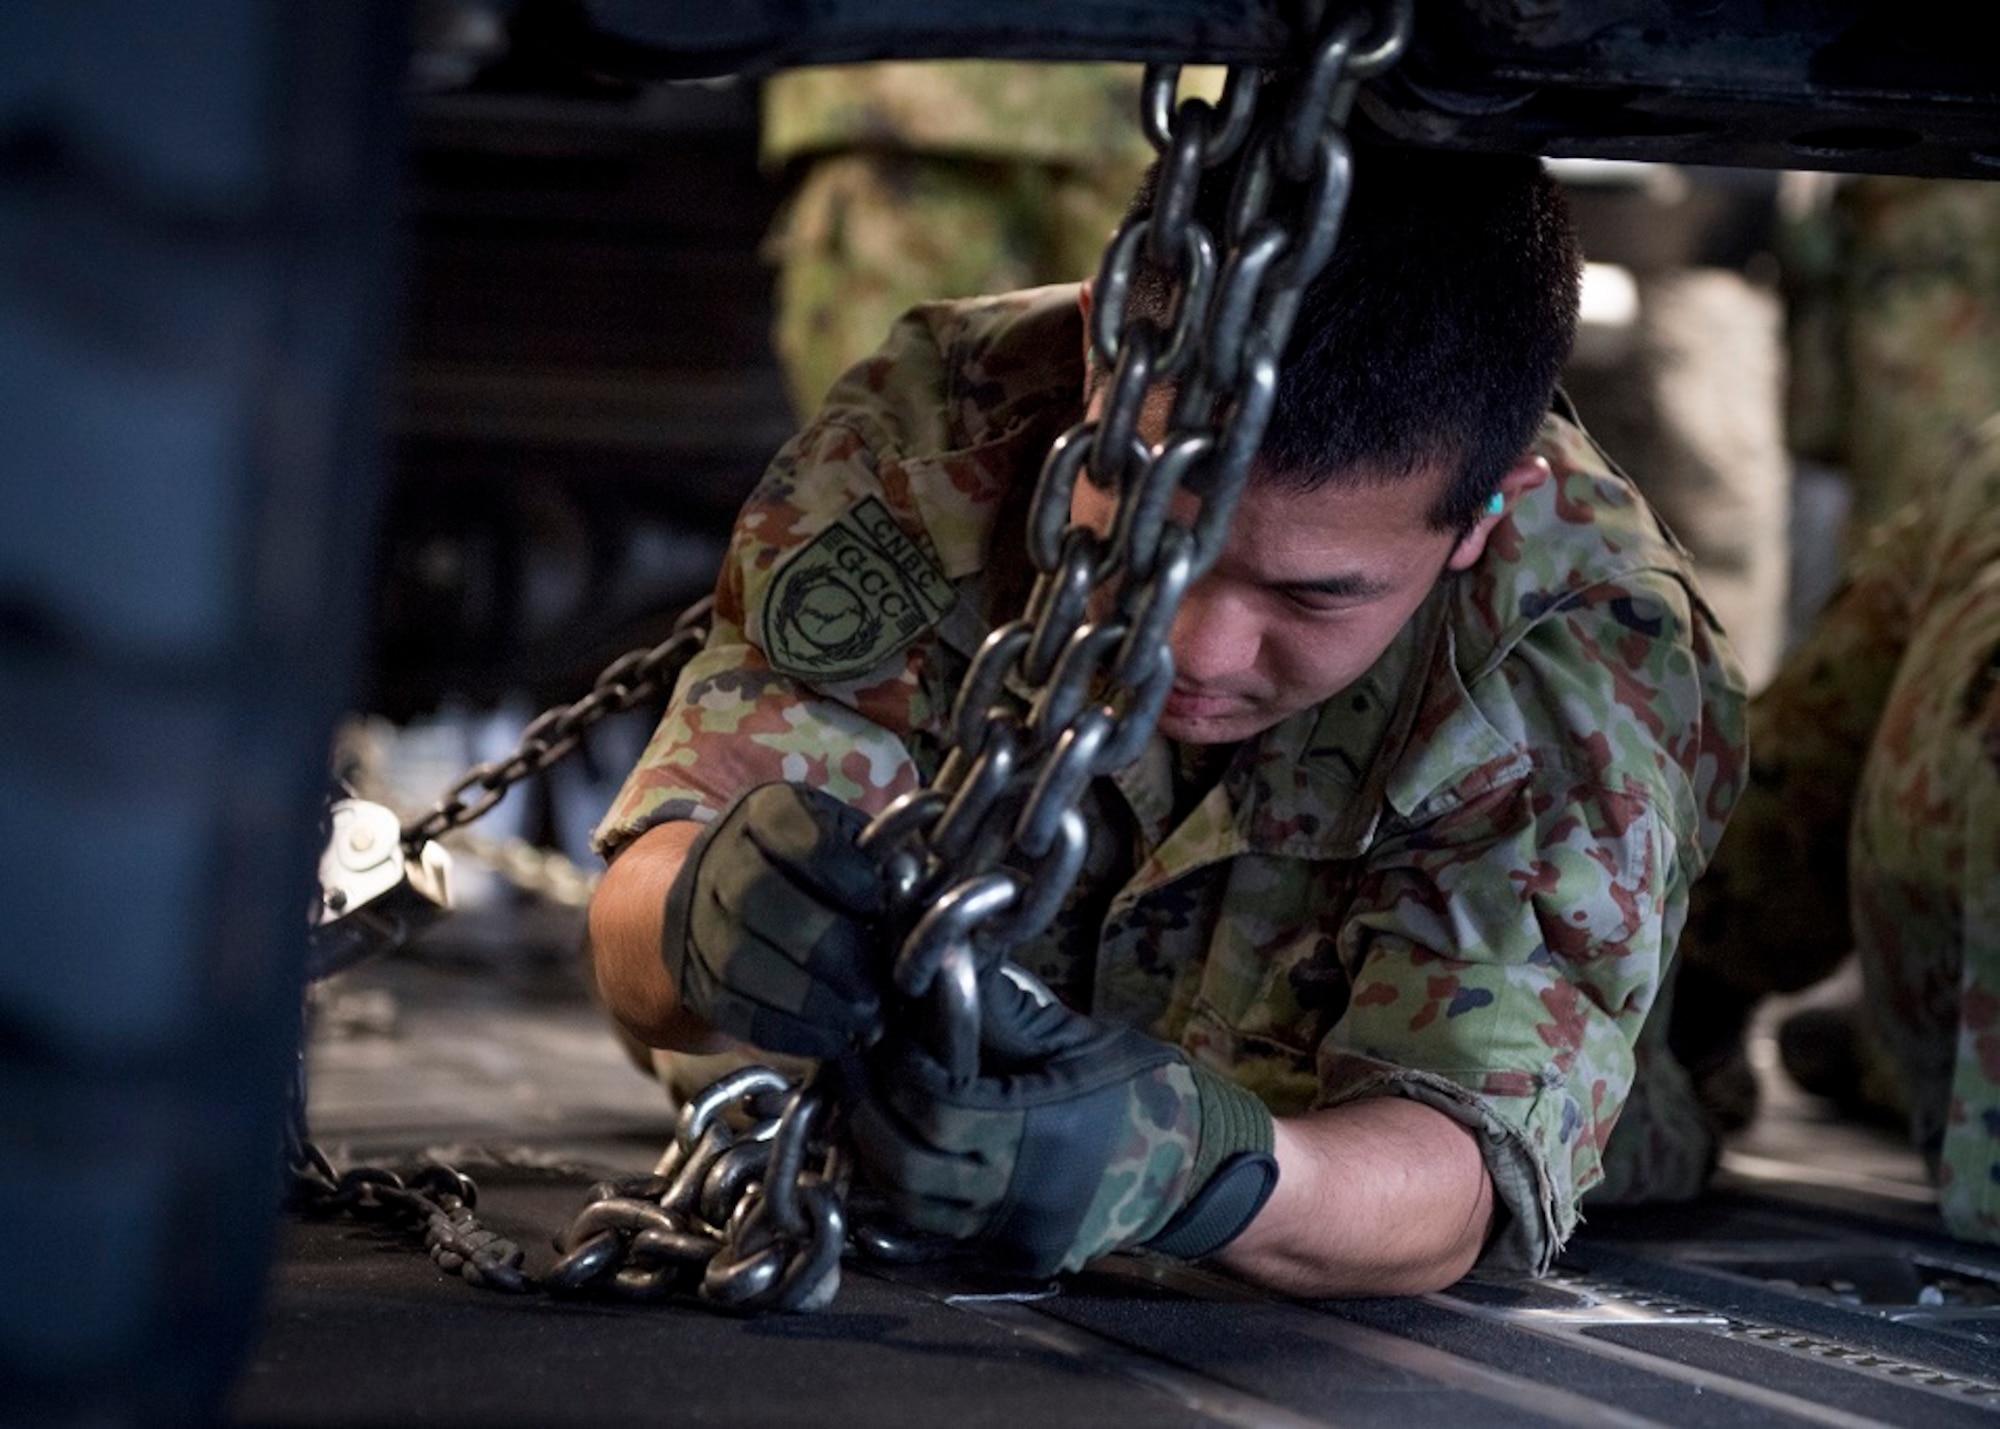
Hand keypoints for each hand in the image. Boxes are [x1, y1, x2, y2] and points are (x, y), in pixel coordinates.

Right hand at [662, 782, 886, 1058]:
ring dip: (812, 1000)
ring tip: (867, 1020)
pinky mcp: (694, 979)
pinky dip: (789, 1031)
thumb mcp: (844, 839)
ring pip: (742, 963)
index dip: (841, 873)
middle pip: (762, 900)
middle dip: (831, 951)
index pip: (795, 834)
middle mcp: (719, 860)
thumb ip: (881, 858)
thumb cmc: (811, 869)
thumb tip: (922, 894)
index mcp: (765, 813)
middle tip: (880, 986)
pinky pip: (734, 1010)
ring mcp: (696, 921)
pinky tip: (834, 1038)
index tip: (878, 906)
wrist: (719, 899)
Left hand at [840, 966, 1277, 1274]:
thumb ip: (1007, 1015)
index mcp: (1040, 1128)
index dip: (897, 1071)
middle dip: (869, 1116)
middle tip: (850, 1071)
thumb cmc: (1140, 1088)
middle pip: (908, 1163)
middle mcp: (1020, 1189)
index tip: (878, 1036)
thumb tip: (941, 972)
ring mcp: (1014, 1230)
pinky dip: (905, 1193)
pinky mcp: (1012, 1252)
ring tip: (864, 1108)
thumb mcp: (1078, 1039)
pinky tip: (895, 1153)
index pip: (937, 1106)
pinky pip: (935, 1229)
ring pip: (911, 1205)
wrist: (1195, 1169)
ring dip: (877, 1157)